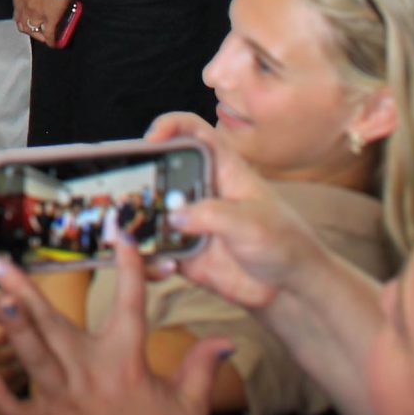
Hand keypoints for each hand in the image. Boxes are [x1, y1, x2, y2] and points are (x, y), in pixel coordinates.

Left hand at [0, 236, 228, 414]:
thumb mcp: (190, 408)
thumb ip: (201, 367)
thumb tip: (225, 339)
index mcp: (127, 364)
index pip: (130, 305)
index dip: (128, 268)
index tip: (121, 237)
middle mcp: (90, 374)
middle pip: (54, 324)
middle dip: (26, 291)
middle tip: (2, 263)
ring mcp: (63, 399)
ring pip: (32, 356)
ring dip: (12, 328)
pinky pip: (16, 408)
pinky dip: (1, 393)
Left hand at [10, 0, 70, 41]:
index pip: (17, 13)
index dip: (21, 18)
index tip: (26, 20)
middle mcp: (26, 8)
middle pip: (23, 24)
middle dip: (28, 29)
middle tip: (35, 31)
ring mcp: (37, 15)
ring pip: (34, 31)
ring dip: (38, 35)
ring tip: (44, 37)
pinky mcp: (50, 19)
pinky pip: (49, 34)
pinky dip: (51, 41)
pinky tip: (54, 44)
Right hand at [142, 114, 318, 312]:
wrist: (289, 288)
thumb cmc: (284, 243)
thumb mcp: (254, 223)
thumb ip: (214, 215)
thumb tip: (173, 216)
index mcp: (222, 169)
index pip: (193, 132)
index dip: (170, 126)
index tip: (151, 140)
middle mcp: (200, 190)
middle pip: (159, 168)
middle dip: (137, 174)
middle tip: (124, 188)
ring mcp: (189, 219)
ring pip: (149, 208)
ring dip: (135, 218)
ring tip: (129, 230)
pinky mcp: (181, 249)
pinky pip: (153, 248)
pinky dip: (145, 255)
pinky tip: (155, 265)